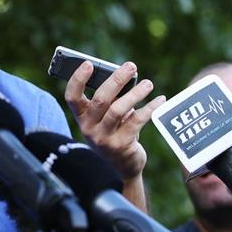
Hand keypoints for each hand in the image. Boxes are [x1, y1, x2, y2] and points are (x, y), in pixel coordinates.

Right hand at [64, 61, 164, 210]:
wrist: (120, 167)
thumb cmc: (112, 131)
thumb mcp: (104, 117)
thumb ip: (108, 99)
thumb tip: (124, 75)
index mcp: (81, 117)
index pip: (71, 96)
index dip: (78, 79)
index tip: (89, 64)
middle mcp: (88, 128)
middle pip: (100, 99)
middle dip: (116, 80)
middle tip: (131, 66)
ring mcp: (103, 138)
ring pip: (119, 110)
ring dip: (135, 94)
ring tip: (148, 83)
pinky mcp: (121, 146)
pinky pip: (137, 122)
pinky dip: (149, 108)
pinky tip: (159, 100)